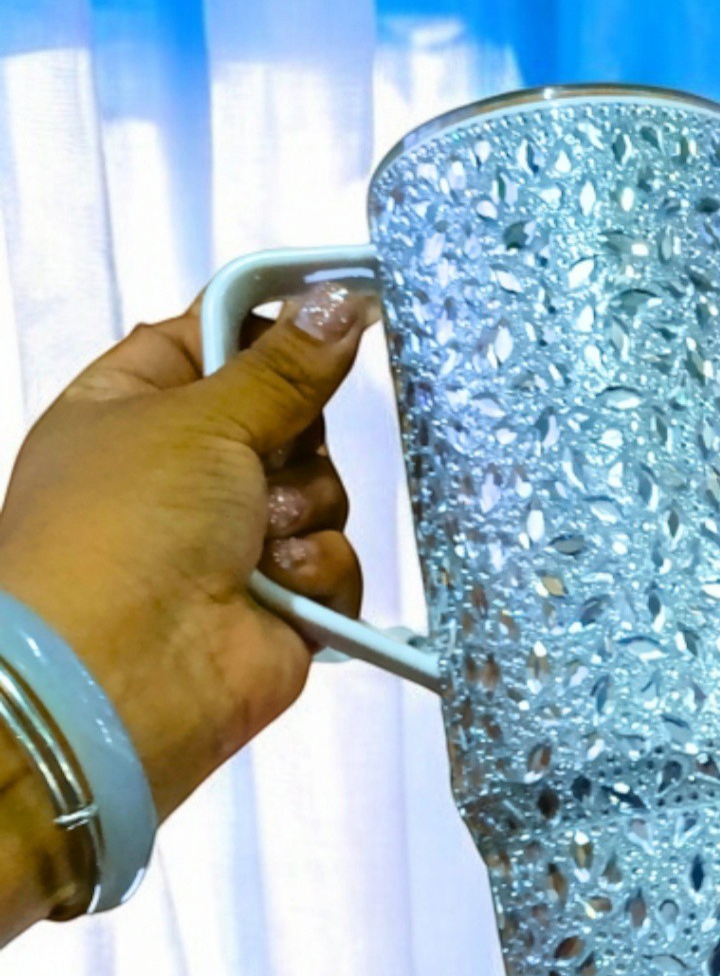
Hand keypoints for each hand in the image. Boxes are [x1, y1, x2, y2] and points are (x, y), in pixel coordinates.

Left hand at [0, 284, 372, 837]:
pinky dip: (317, 572)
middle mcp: (182, 469)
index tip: (336, 309)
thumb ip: (285, 365)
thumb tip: (342, 299)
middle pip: (288, 417)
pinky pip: (336, 560)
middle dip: (295, 439)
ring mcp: (232, 538)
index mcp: (130, 407)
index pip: (212, 339)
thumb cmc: (128, 526)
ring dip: (302, 511)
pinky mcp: (282, 600)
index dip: (269, 328)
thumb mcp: (200, 418)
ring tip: (258, 546)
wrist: (121, 676)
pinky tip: (279, 590)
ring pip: (322, 490)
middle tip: (264, 461)